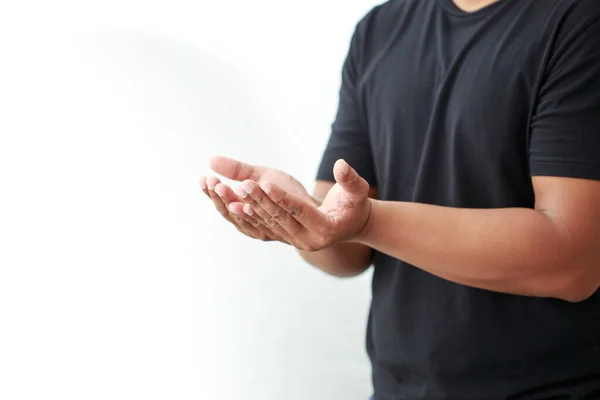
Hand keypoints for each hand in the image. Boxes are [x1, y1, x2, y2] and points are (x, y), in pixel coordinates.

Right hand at [199, 156, 313, 242]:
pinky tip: (244, 203)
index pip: (221, 203)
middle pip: (228, 214)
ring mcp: (265, 230)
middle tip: (211, 181)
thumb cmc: (288, 193)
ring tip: (222, 186)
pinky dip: (251, 214)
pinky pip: (262, 224)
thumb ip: (238, 170)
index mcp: (243, 212)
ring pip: (242, 220)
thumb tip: (210, 159)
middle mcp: (251, 225)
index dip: (210, 193)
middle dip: (218, 197)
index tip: (202, 178)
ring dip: (231, 203)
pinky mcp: (280, 232)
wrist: (321, 209)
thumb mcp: (261, 176)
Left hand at [232, 159, 371, 250]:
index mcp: (326, 229)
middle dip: (260, 201)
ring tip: (234, 193)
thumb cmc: (355, 204)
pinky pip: (265, 227)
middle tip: (242, 185)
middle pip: (280, 218)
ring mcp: (296, 243)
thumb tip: (341, 165)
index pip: (299, 211)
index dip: (282, 197)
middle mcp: (308, 241)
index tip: (264, 183)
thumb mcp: (358, 191)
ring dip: (250, 208)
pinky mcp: (286, 239)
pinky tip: (234, 204)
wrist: (351, 225)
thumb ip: (350, 179)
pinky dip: (250, 215)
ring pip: (269, 224)